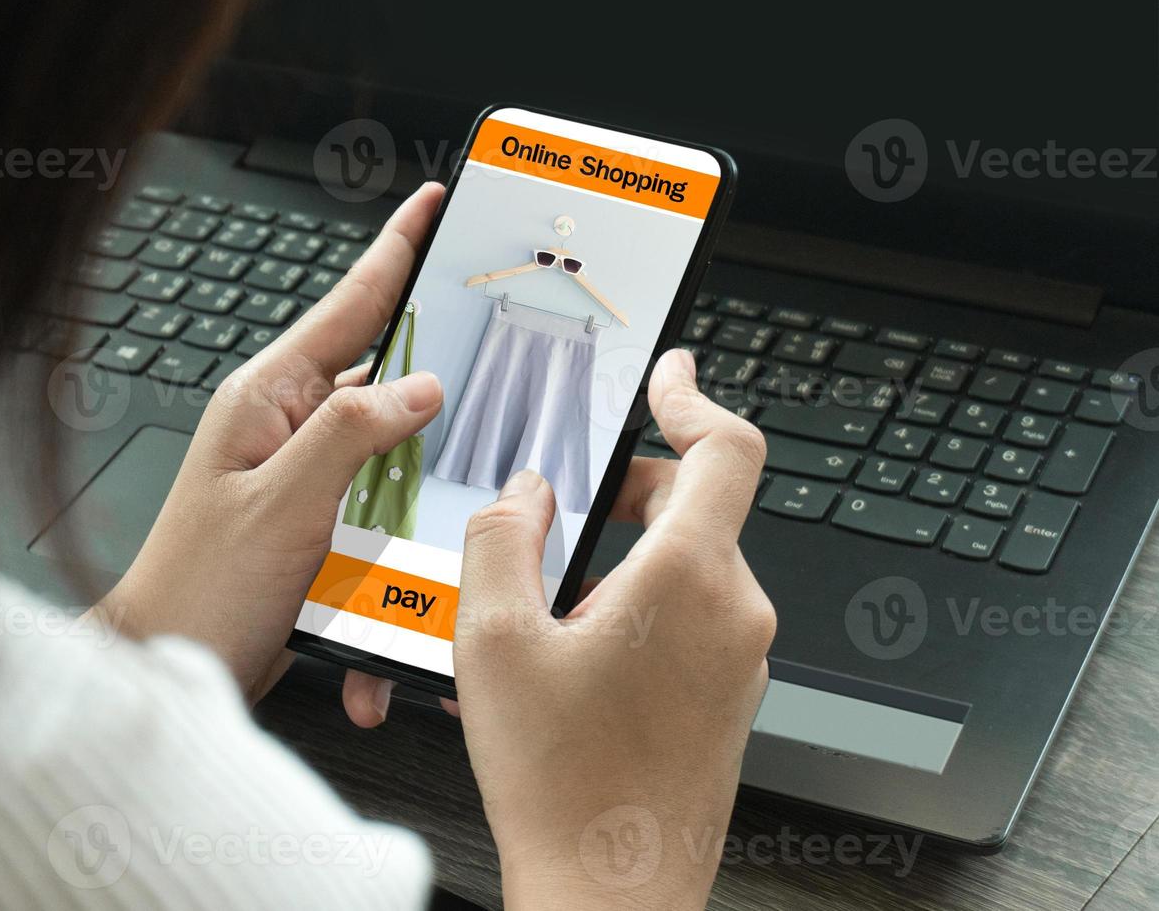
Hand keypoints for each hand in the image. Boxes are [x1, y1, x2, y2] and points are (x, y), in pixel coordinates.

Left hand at [91, 183, 444, 702]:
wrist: (174, 661)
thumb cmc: (201, 587)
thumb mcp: (282, 502)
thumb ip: (350, 432)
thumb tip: (419, 383)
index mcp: (268, 397)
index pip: (349, 305)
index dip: (397, 249)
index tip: (433, 202)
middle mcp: (288, 424)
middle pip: (383, 373)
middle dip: (437, 373)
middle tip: (494, 351)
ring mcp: (305, 472)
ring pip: (393, 448)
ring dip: (421, 482)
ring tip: (442, 500)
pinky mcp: (320, 518)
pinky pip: (381, 508)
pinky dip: (399, 540)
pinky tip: (399, 575)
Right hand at [455, 349, 773, 909]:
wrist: (610, 896)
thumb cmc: (561, 784)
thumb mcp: (493, 640)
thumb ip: (503, 537)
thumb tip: (526, 493)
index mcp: (689, 580)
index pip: (727, 448)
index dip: (694, 397)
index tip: (671, 376)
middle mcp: (735, 614)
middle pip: (699, 507)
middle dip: (628, 494)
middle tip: (560, 514)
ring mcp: (741, 661)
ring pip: (691, 566)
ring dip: (625, 560)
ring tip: (548, 607)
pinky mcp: (731, 698)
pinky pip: (693, 620)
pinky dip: (639, 608)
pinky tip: (572, 654)